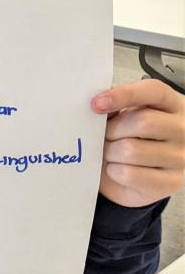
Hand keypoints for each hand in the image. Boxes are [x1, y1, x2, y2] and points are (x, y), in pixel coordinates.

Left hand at [92, 79, 184, 207]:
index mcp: (173, 104)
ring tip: (110, 153)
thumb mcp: (127, 117)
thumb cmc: (132, 139)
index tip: (97, 104)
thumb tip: (97, 105)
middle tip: (103, 136)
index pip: (154, 91)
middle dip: (112, 130)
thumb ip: (115, 108)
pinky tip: (116, 169)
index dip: (124, 95)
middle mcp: (183, 129)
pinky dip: (113, 171)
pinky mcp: (171, 182)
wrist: (142, 177)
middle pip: (142, 122)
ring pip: (132, 150)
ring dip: (110, 152)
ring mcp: (181, 157)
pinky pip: (129, 174)